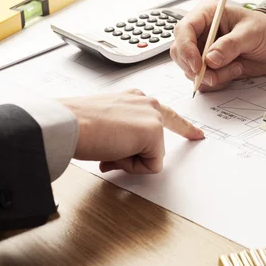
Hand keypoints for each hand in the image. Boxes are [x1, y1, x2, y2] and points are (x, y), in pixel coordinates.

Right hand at [59, 89, 203, 173]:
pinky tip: (113, 153)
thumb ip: (121, 137)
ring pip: (151, 155)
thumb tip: (116, 158)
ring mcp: (152, 116)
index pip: (165, 115)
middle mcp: (147, 103)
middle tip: (117, 147)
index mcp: (135, 98)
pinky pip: (150, 165)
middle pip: (157, 142)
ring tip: (106, 148)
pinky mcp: (153, 132)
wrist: (67, 123)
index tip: (198, 134)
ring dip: (128, 160)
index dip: (184, 128)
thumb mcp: (105, 125)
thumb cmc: (76, 124)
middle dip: (134, 154)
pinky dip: (131, 166)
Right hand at [171, 1, 265, 91]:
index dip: (187, 49)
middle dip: (195, 68)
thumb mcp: (251, 33)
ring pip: (190, 70)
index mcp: (206, 16)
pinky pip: (203, 80)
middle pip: (180, 52)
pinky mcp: (210, 68)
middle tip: (215, 77)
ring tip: (236, 68)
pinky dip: (217, 82)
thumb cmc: (265, 30)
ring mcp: (203, 52)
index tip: (198, 66)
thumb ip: (231, 45)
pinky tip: (235, 71)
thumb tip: (210, 59)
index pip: (184, 30)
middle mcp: (200, 34)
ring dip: (212, 76)